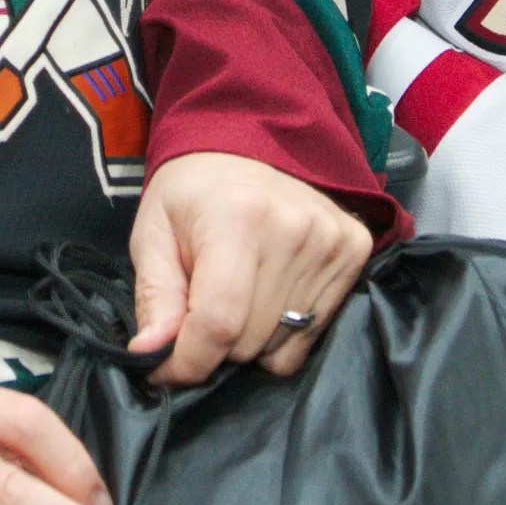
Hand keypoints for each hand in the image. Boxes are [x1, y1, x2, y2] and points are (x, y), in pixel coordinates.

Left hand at [127, 150, 373, 387]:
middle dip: (214, 344)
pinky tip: (269, 292)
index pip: (219, 323)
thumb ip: (155, 296)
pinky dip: (283, 333)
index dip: (187, 361)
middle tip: (201, 305)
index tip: (164, 367)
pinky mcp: (355, 250)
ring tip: (238, 293)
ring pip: (280, 346)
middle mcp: (294, 231)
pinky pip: (311, 336)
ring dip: (250, 340)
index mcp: (238, 219)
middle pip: (248, 341)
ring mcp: (331, 242)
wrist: (246, 138)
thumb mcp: (154, 234)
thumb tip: (150, 356)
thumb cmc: (192, 193)